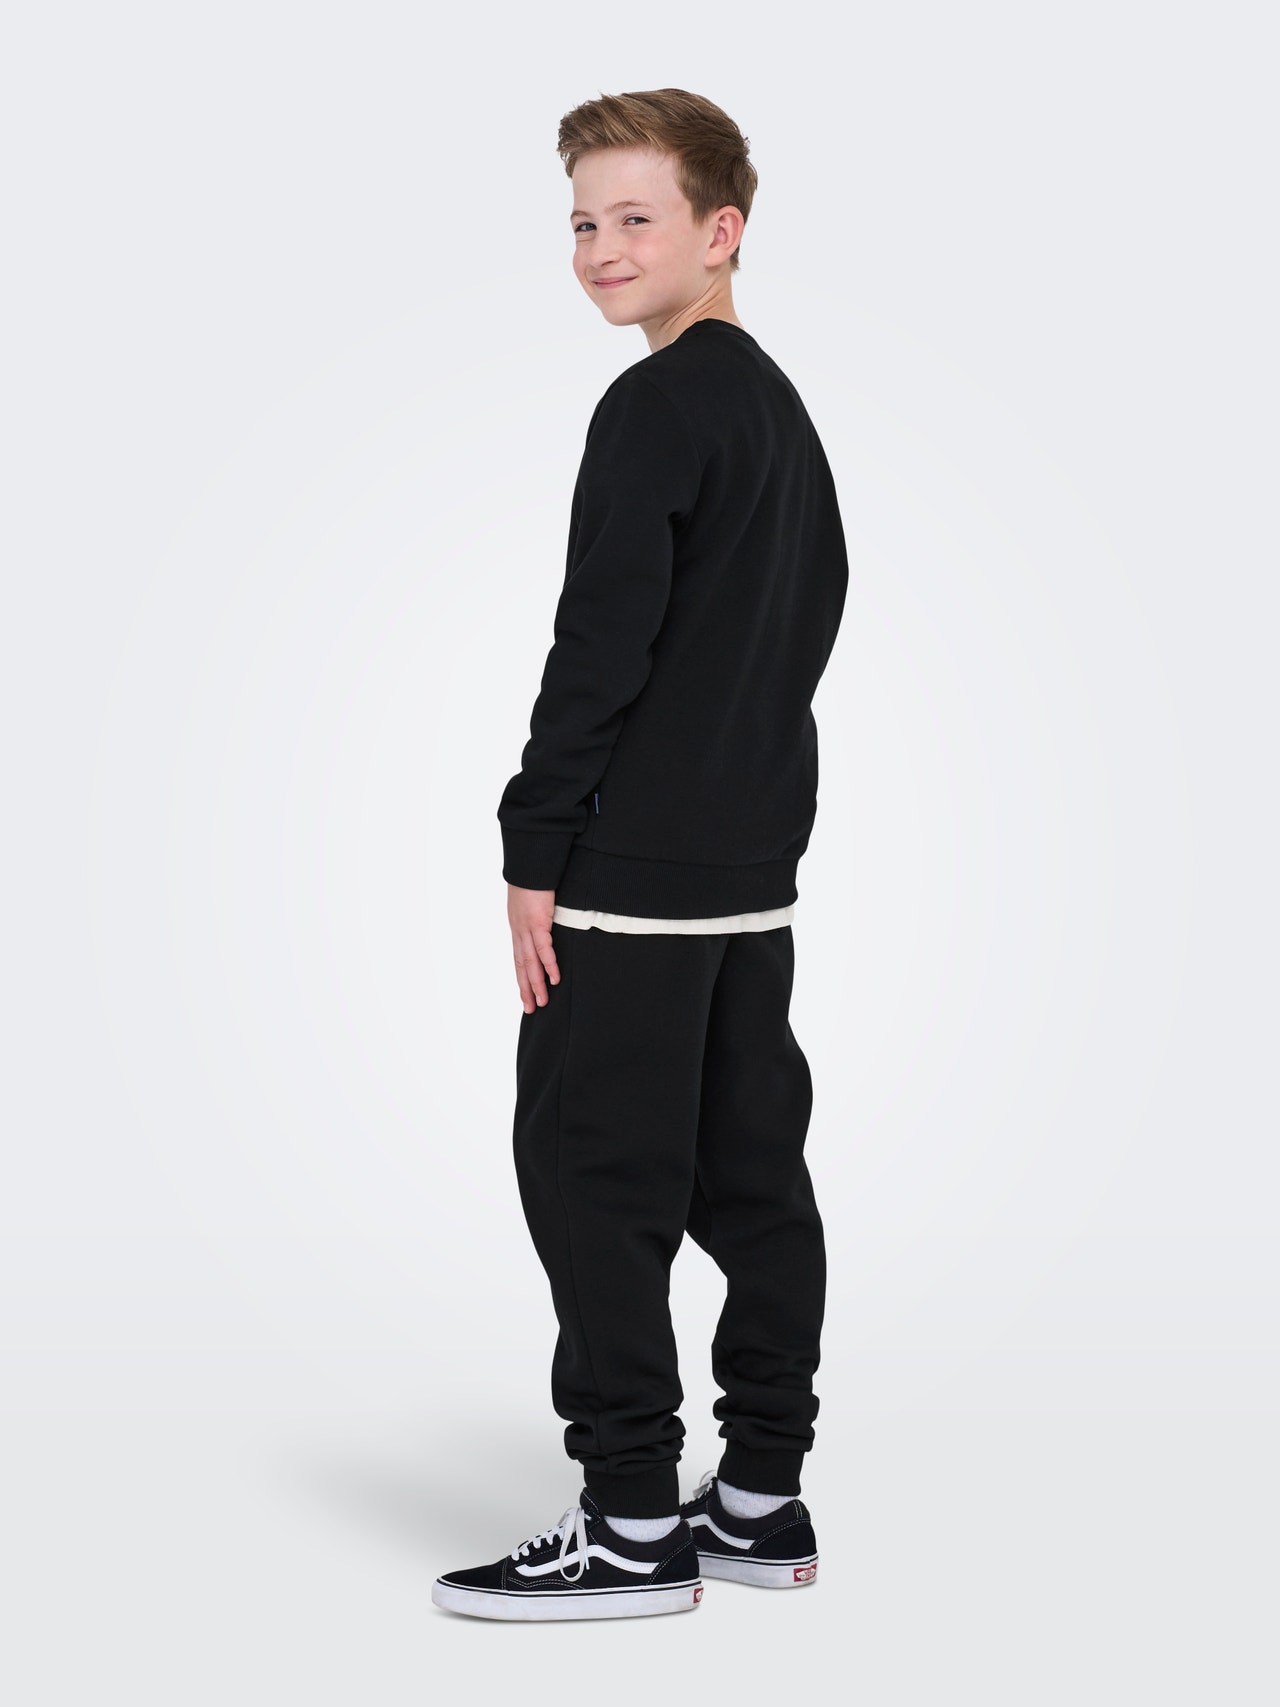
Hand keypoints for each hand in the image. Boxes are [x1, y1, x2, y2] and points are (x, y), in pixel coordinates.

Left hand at [507, 884, 559, 1012]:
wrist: (529, 864)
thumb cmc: (533, 878)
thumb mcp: (532, 900)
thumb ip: (538, 914)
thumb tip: (547, 921)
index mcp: (517, 927)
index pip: (519, 957)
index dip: (522, 977)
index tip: (525, 993)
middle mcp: (519, 931)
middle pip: (521, 966)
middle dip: (526, 988)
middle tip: (530, 1008)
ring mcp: (527, 928)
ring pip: (530, 963)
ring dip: (537, 984)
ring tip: (542, 1002)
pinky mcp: (538, 923)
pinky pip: (544, 949)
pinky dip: (549, 965)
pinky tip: (555, 979)